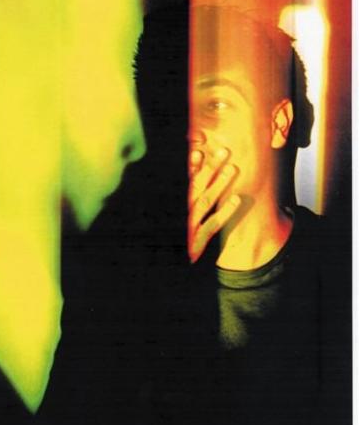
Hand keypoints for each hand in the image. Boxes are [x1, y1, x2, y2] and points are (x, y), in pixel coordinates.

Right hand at [188, 134, 240, 262]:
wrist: (189, 275)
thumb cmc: (198, 245)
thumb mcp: (201, 224)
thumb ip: (206, 206)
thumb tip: (217, 185)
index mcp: (187, 208)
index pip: (189, 183)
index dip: (194, 166)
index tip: (200, 149)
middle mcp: (187, 214)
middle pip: (197, 187)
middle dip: (210, 168)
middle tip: (225, 151)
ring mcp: (191, 228)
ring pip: (204, 202)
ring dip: (218, 184)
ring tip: (233, 169)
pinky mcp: (198, 242)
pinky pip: (212, 225)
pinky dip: (224, 211)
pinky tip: (236, 199)